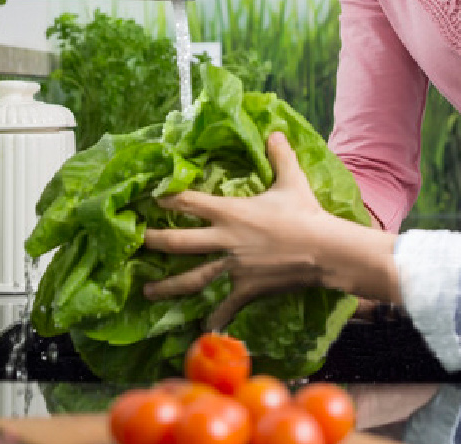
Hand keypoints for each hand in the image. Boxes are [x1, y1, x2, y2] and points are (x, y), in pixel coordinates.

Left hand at [142, 132, 398, 329]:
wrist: (324, 250)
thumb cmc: (305, 214)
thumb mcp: (292, 181)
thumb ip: (280, 156)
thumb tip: (274, 131)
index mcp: (231, 212)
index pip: (190, 203)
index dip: (168, 199)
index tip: (151, 198)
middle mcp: (225, 240)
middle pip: (180, 242)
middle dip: (155, 241)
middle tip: (136, 242)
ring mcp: (233, 267)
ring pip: (193, 278)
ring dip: (168, 286)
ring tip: (148, 291)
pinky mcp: (246, 289)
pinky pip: (226, 306)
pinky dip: (214, 319)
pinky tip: (202, 329)